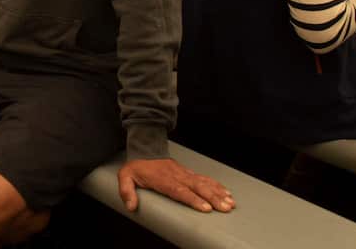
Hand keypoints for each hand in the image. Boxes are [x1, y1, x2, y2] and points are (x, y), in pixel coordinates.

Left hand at [117, 158, 233, 213]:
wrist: (145, 149)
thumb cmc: (138, 166)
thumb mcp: (126, 177)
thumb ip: (127, 191)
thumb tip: (131, 206)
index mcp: (163, 179)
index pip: (180, 190)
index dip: (193, 199)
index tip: (205, 207)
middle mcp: (177, 176)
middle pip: (197, 187)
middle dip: (212, 198)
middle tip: (224, 208)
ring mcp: (184, 173)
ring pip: (204, 183)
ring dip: (218, 193)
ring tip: (229, 202)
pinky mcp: (188, 173)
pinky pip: (204, 178)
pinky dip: (216, 185)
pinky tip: (226, 192)